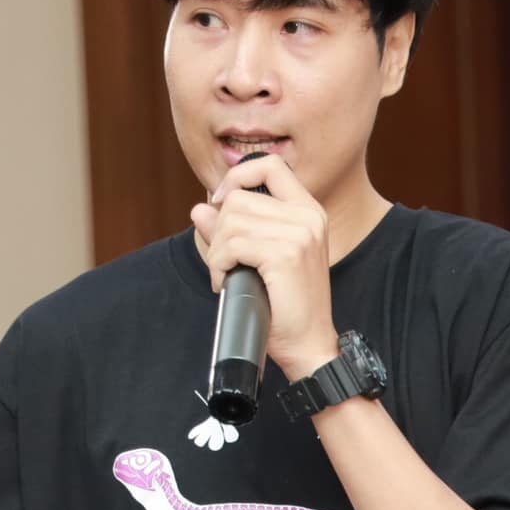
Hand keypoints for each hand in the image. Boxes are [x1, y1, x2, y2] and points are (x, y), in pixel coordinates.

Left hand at [191, 155, 339, 380]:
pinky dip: (219, 265)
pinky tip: (228, 282)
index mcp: (309, 211)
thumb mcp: (261, 259)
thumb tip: (200, 209)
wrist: (309, 344)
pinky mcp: (285, 254)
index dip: (238, 177)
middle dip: (220, 230)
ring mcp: (299, 234)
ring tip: (229, 275)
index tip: (221, 201)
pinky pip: (231, 245)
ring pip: (231, 221)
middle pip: (239, 198)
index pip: (270, 165)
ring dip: (218, 252)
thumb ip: (233, 230)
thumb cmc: (287, 306)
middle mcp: (308, 216)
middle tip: (227, 261)